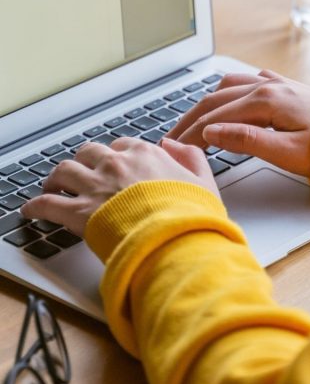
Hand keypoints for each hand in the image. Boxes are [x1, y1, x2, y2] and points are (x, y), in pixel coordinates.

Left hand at [20, 138, 218, 235]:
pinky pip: (47, 204)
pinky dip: (35, 206)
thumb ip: (192, 157)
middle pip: (89, 153)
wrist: (172, 238)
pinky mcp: (77, 212)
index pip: (123, 145)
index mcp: (145, 155)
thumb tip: (175, 146)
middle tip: (82, 174)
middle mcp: (116, 164)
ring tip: (53, 186)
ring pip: (64, 171)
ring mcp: (94, 186)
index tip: (114, 164)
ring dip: (56, 178)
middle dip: (84, 162)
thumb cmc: (189, 215)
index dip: (117, 155)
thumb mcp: (204, 181)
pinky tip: (31, 210)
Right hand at [165, 70, 309, 176]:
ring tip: (192, 121)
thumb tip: (211, 132)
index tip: (173, 150)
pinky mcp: (287, 89)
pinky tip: (228, 99)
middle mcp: (268, 86)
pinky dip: (229, 93)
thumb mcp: (288, 153)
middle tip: (171, 138)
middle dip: (190, 119)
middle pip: (215, 99)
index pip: (215, 117)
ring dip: (207, 103)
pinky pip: (248, 83)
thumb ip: (247, 141)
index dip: (191, 135)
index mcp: (266, 101)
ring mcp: (278, 84)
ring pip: (229, 87)